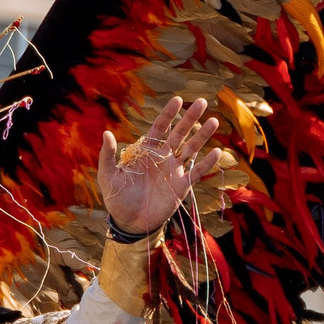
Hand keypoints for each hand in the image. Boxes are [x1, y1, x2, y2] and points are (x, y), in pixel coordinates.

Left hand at [96, 96, 225, 236]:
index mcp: (146, 152)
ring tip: (214, 120)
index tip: (178, 100)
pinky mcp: (181, 186)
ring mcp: (173, 171)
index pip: (160, 128)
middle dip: (190, 118)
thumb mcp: (108, 176)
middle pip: (179, 133)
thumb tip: (106, 133)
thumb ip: (108, 155)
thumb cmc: (117, 198)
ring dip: (202, 135)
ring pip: (191, 149)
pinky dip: (207, 163)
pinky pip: (197, 172)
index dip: (168, 114)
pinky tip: (216, 151)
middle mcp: (162, 158)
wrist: (130, 223)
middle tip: (202, 102)